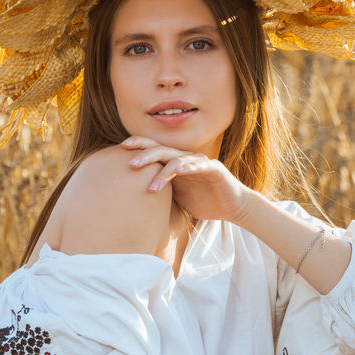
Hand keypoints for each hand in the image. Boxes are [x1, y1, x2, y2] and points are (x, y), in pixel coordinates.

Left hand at [120, 136, 253, 222]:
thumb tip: (132, 197)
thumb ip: (159, 191)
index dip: (139, 146)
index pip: (154, 150)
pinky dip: (189, 168)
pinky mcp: (215, 170)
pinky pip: (200, 166)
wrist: (233, 207)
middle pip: (162, 150)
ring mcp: (200, 163)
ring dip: (163, 172)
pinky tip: (179, 172)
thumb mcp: (175, 197)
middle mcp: (186, 159)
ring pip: (178, 160)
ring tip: (151, 186)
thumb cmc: (203, 202)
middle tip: (130, 163)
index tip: (121, 148)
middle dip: (145, 154)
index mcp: (175, 164)